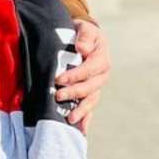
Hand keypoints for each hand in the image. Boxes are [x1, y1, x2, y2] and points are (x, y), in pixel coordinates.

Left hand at [55, 19, 110, 133]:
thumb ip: (85, 36)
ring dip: (81, 110)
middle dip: (74, 93)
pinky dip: (86, 119)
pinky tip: (80, 130)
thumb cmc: (83, 33)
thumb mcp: (85, 28)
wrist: (84, 39)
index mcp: (101, 59)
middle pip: (90, 87)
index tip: (59, 79)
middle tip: (57, 96)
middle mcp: (101, 75)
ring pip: (91, 100)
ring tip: (70, 119)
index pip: (90, 69)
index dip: (75, 75)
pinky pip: (89, 107)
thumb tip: (82, 49)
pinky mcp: (90, 93)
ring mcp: (96, 86)